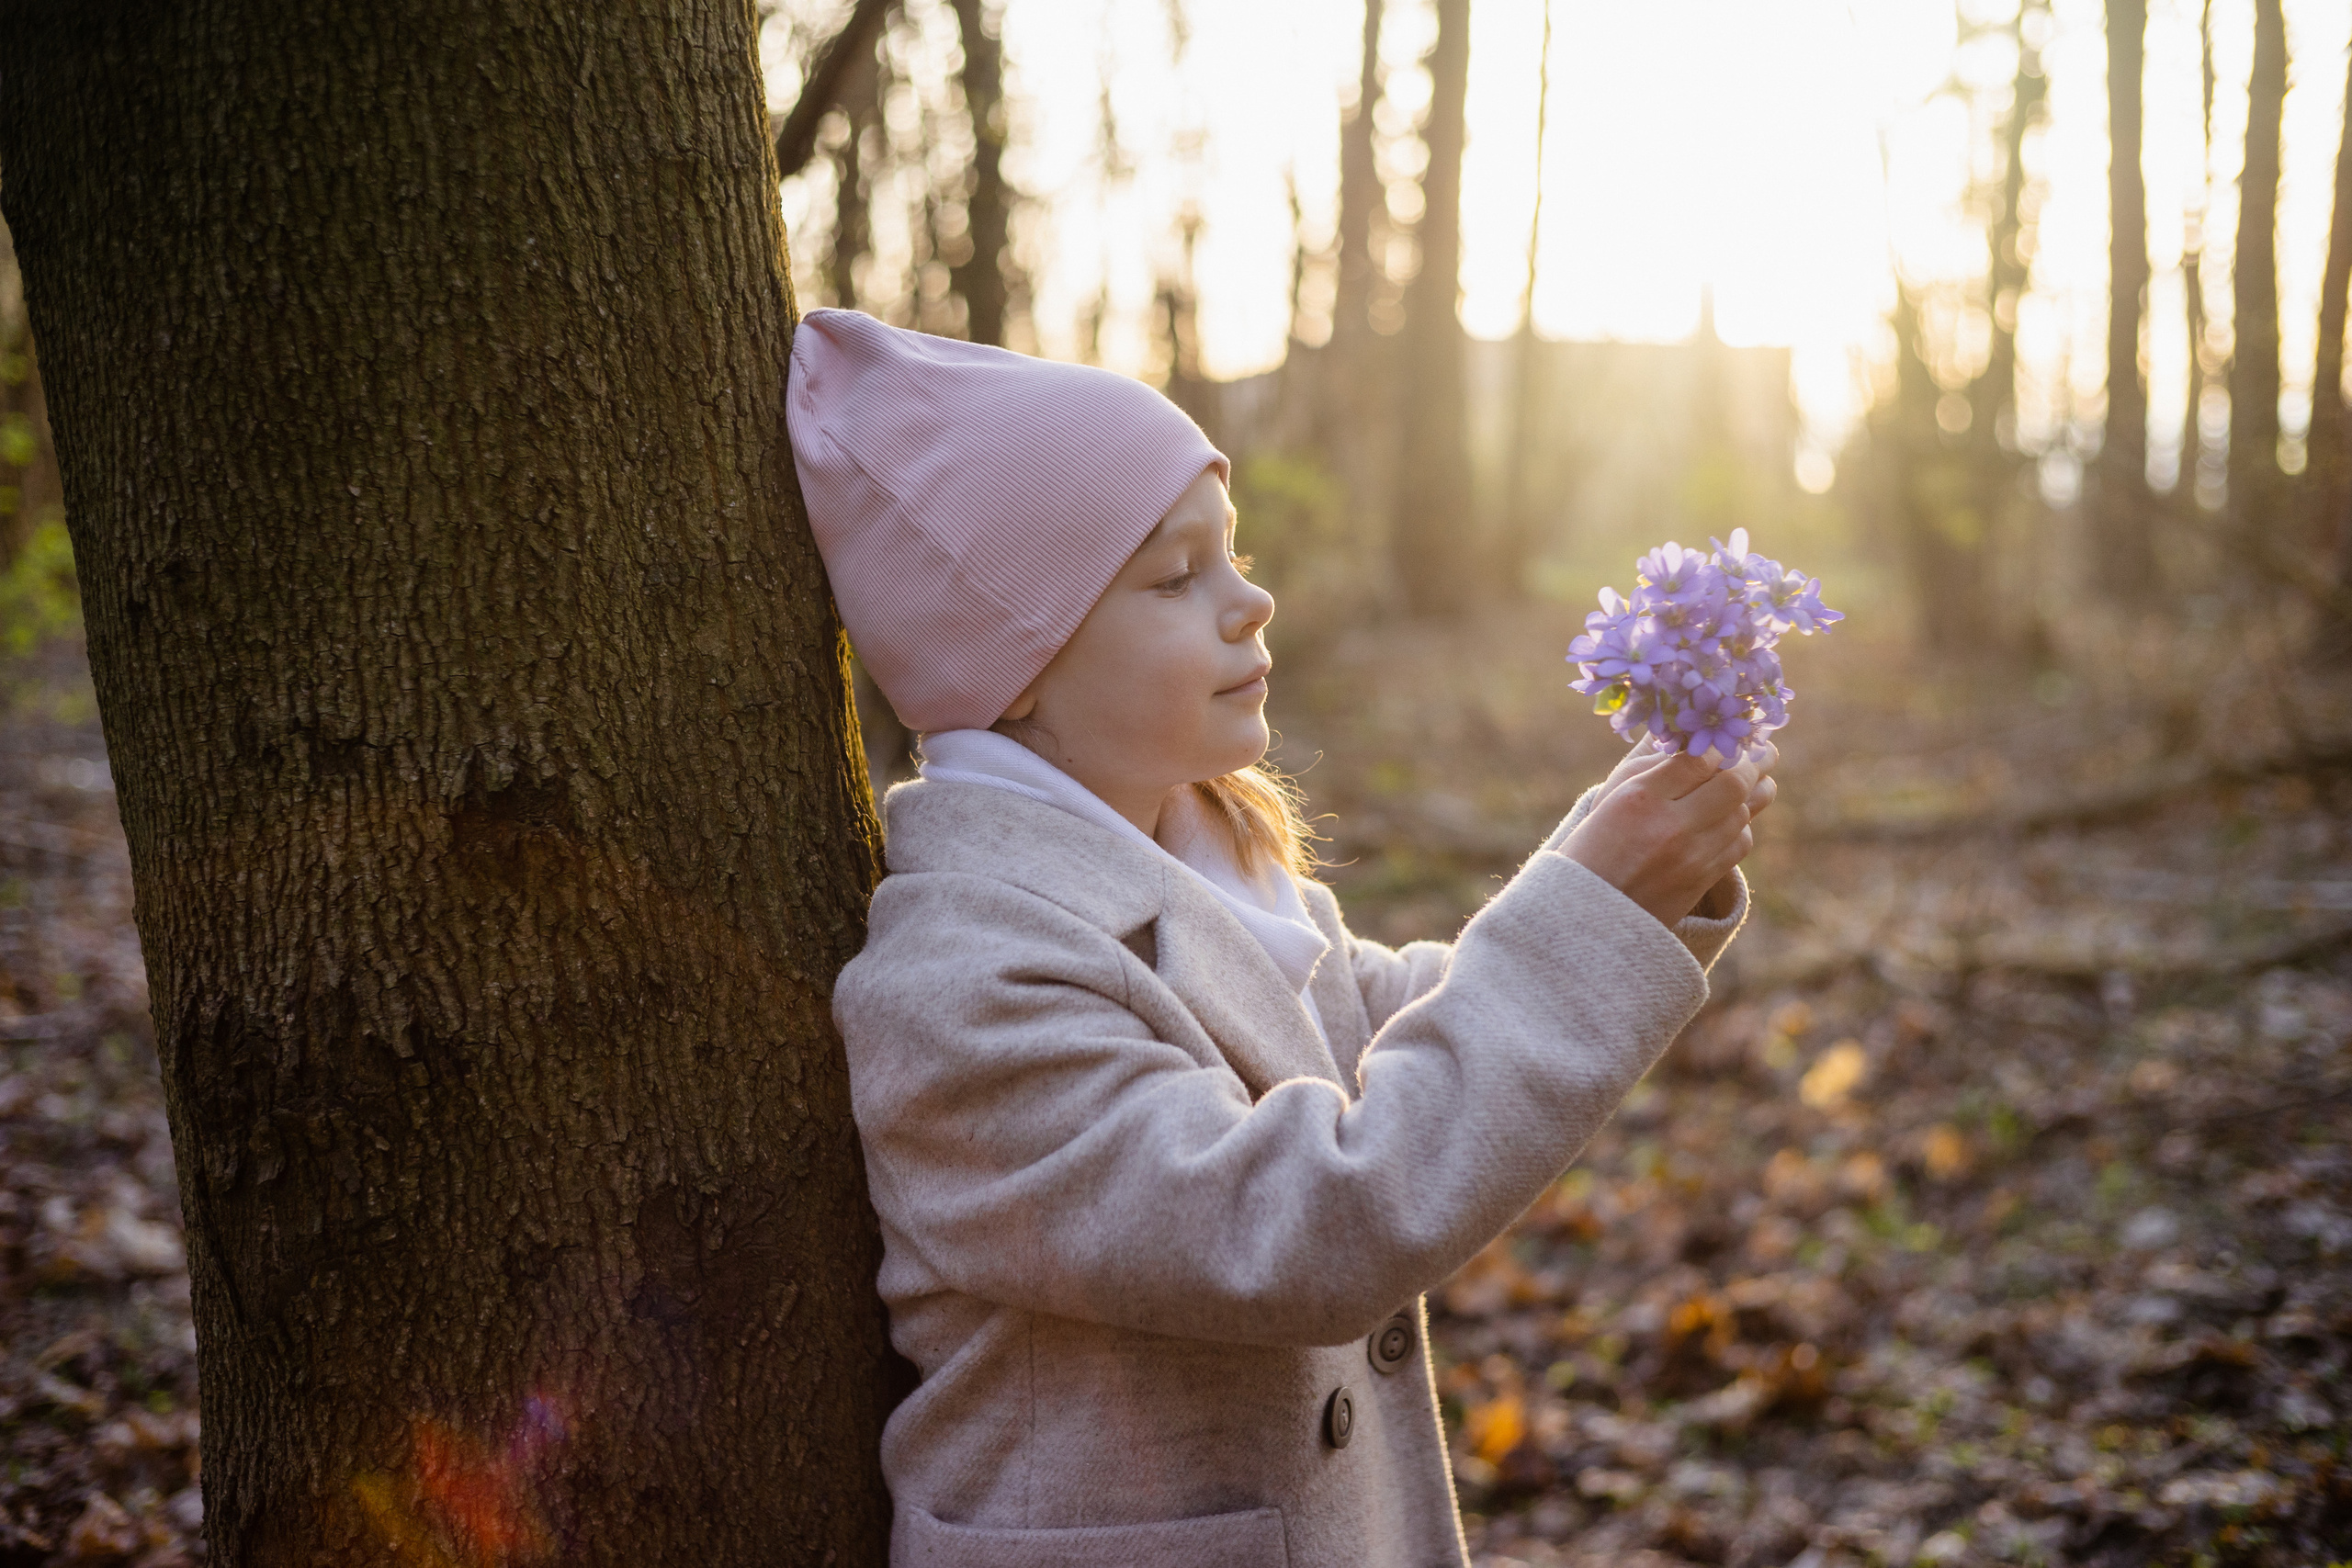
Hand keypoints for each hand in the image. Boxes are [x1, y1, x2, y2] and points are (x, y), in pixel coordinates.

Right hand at [1559, 744, 1770, 927]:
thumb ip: (1650, 763)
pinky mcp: (1702, 881)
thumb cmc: (1592, 847)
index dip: (1718, 745)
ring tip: (1761, 776)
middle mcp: (1671, 827)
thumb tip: (1687, 733)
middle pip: (1732, 784)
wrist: (1588, 915)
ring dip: (1755, 792)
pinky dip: (1743, 825)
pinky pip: (1740, 845)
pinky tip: (1738, 815)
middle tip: (1759, 750)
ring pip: (1743, 813)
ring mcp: (1691, 858)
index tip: (1723, 738)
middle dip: (1750, 763)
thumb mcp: (1610, 797)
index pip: (1697, 759)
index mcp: (1640, 799)